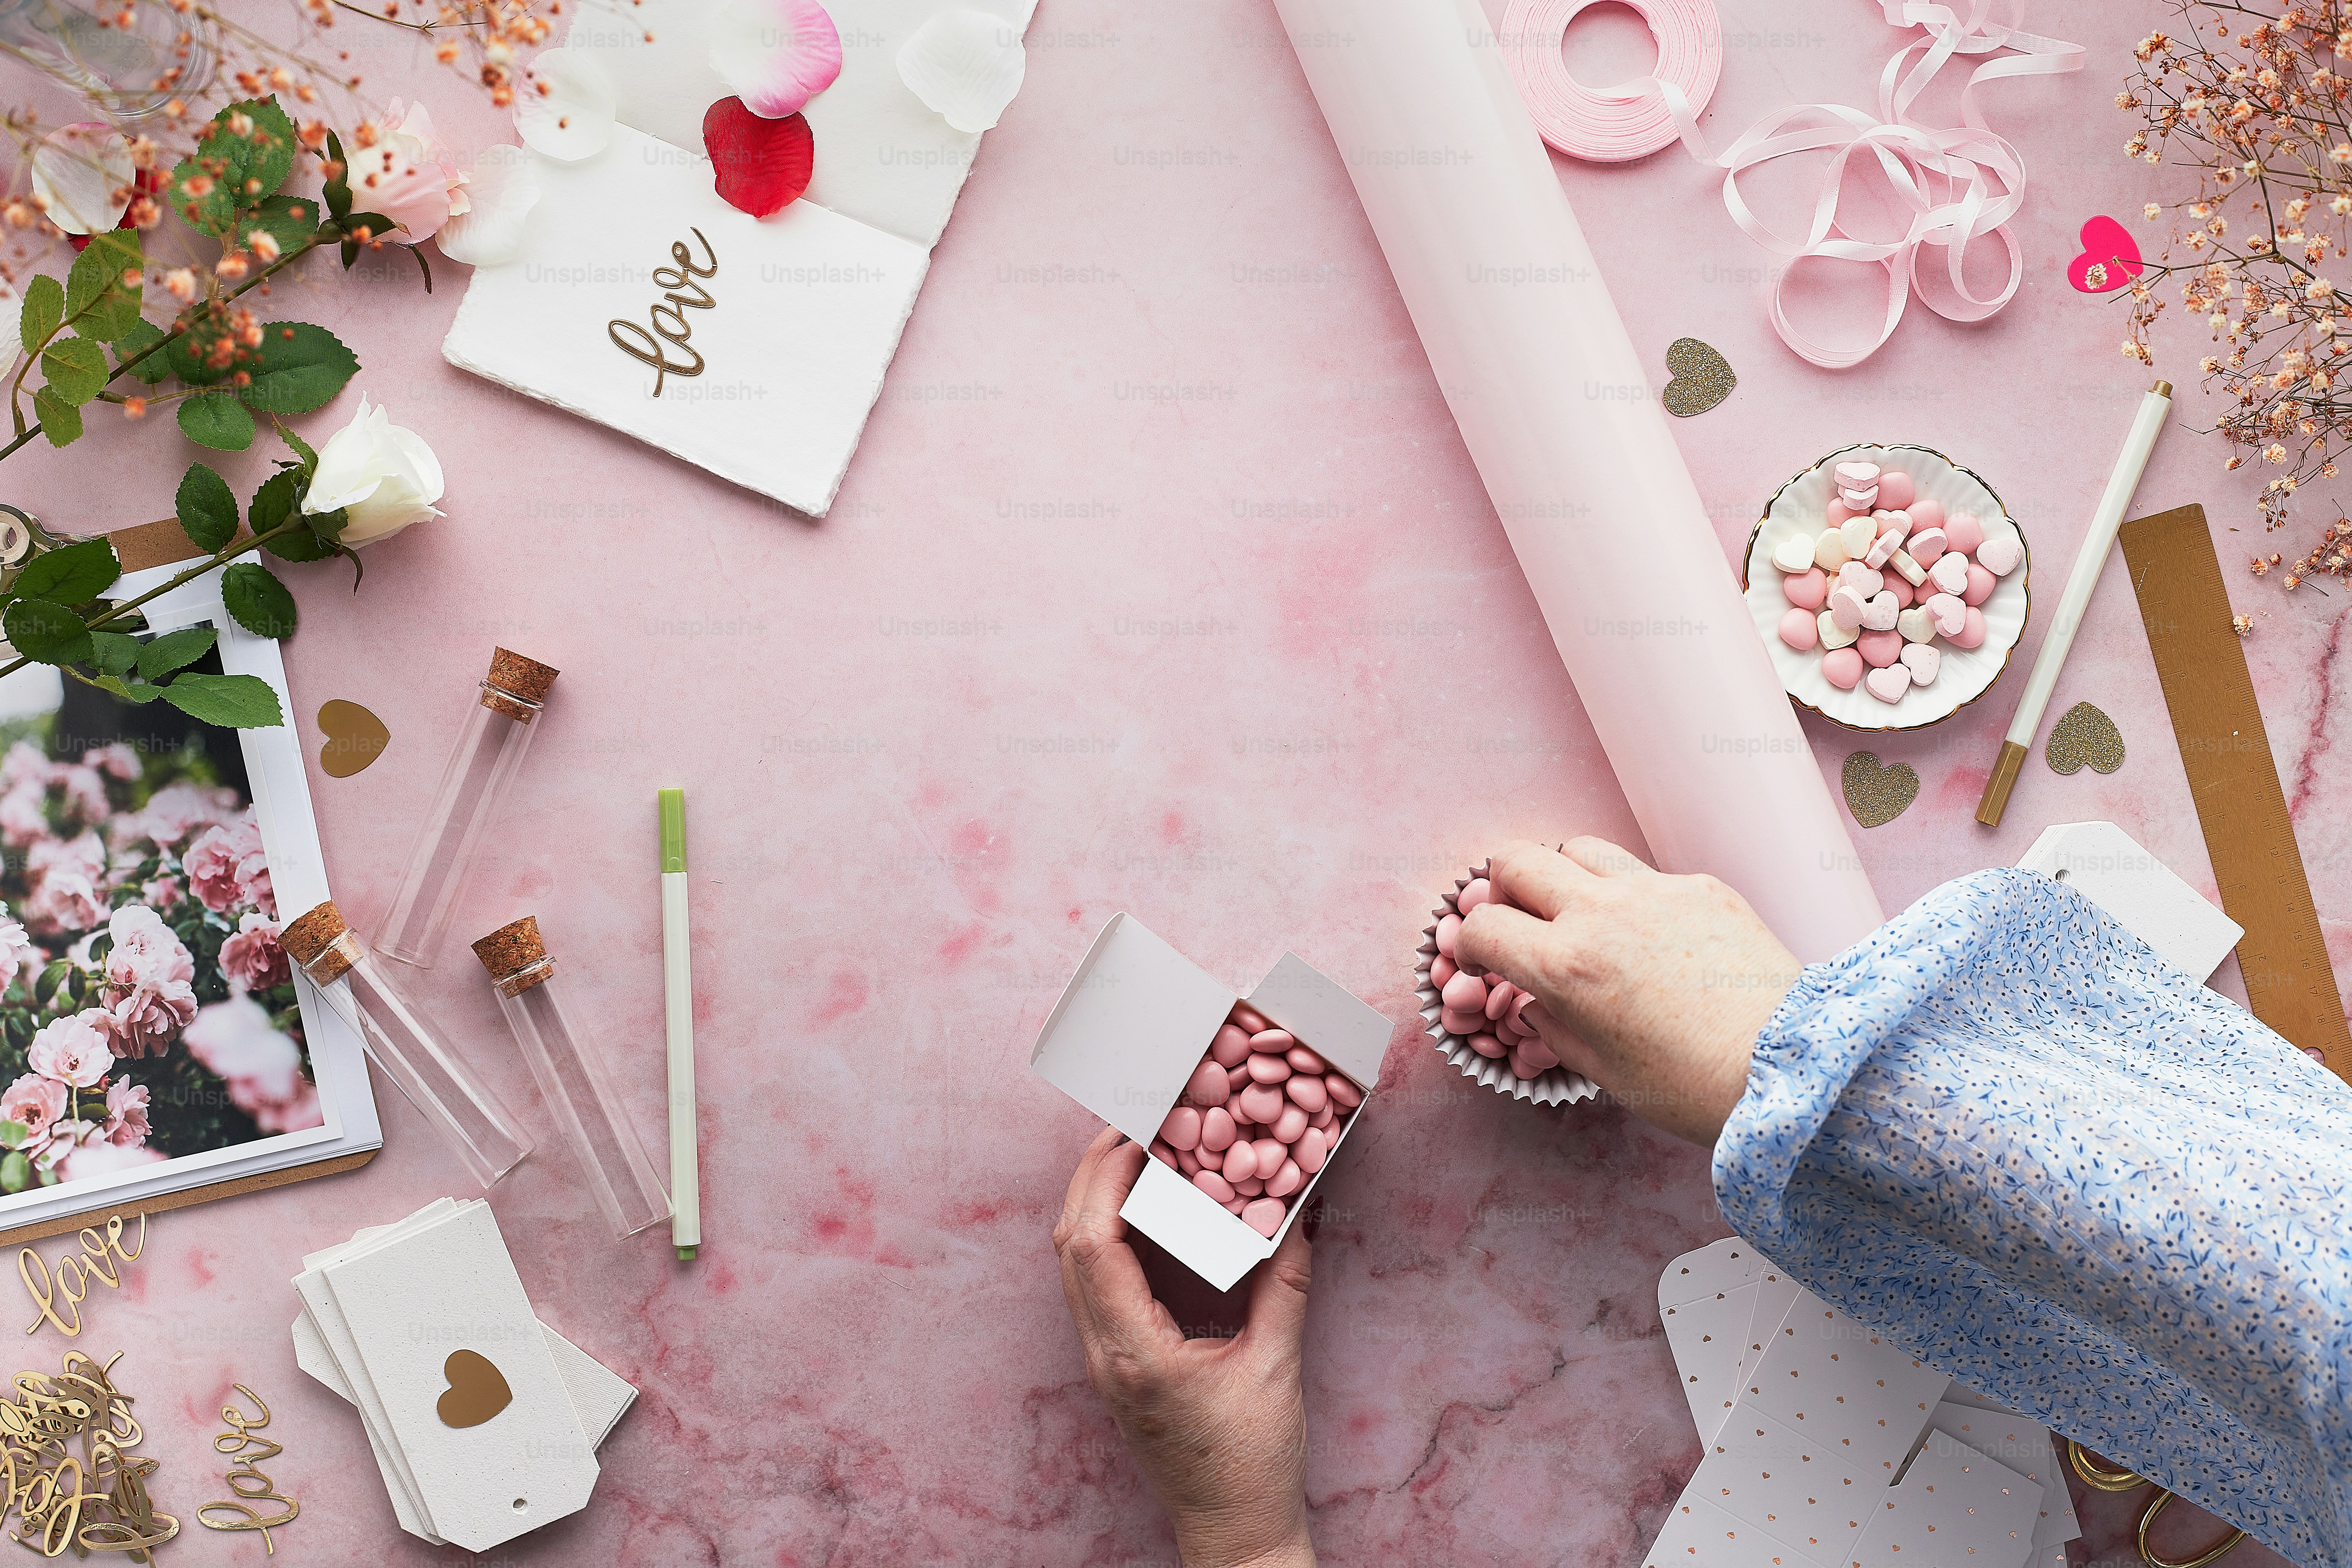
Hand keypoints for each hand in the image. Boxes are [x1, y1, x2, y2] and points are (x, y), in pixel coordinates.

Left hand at [1053, 1127, 1317, 1567]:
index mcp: (1136, 1352)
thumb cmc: (1253, 1465)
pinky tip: (1140, 1215)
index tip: (1136, 1132)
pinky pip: (1094, 1287)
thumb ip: (1285, 1286)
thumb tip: (1299, 1214)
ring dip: (1094, 1203)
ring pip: (1074, 1265)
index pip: (1094, 1244)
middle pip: (1070, 1244)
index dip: (1106, 1178)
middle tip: (1129, 1125)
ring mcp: (1104, 1363)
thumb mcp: (1277, 1368)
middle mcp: (1106, 1355)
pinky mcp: (1116, 1368)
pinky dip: (1106, 1238)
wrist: (1233, 1533)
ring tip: (1132, 1156)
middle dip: (1092, 1176)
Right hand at [1455, 838, 1801, 1145]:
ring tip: (1580, 915)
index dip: (1469, 945)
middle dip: (1503, 889)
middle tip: (1519, 922)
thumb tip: (1537, 1004)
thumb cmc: (1697, 1084)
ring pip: (1579, 848)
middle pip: (1517, 859)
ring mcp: (1655, 891)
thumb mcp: (1606, 1071)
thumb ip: (1557, 1029)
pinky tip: (1654, 937)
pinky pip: (1646, 873)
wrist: (1791, 1067)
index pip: (1483, 925)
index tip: (1480, 960)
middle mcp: (1602, 913)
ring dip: (1564, 876)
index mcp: (1566, 965)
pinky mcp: (1702, 887)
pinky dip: (1632, 896)